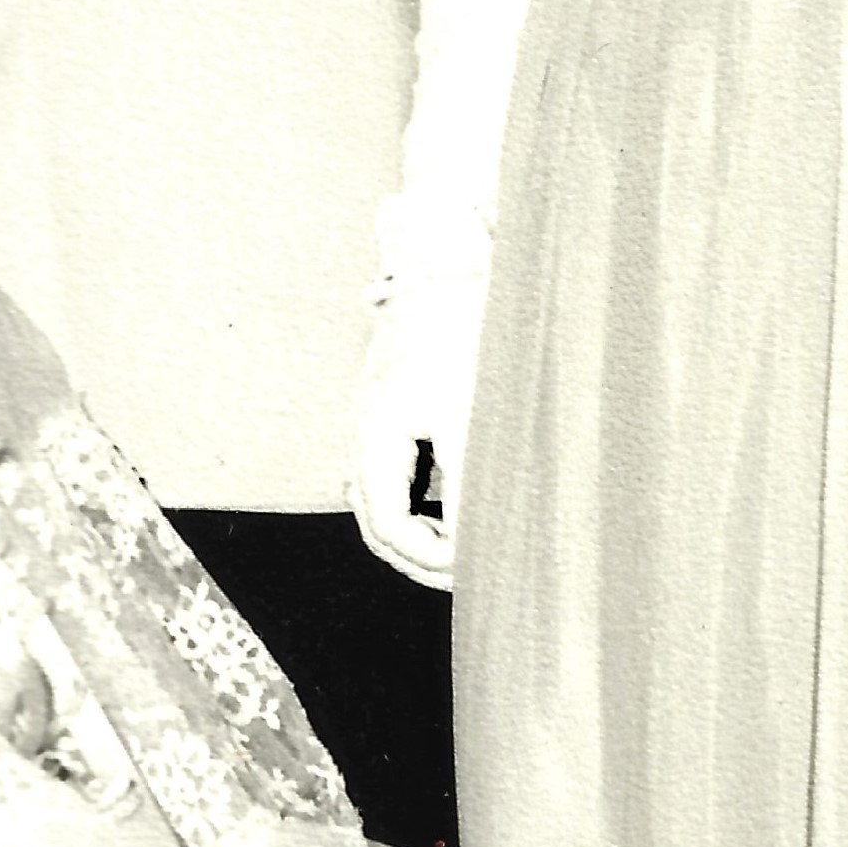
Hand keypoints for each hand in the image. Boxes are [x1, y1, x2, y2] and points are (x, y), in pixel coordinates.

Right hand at [350, 228, 479, 593]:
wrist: (447, 267)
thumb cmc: (462, 334)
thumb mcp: (471, 413)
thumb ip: (470, 482)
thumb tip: (476, 544)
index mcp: (375, 440)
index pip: (389, 528)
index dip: (432, 560)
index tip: (479, 569)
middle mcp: (368, 440)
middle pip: (381, 526)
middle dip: (425, 559)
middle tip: (476, 579)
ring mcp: (380, 430)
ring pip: (390, 506)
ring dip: (428, 535)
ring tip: (474, 551)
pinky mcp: (400, 418)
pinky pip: (404, 480)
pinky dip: (431, 507)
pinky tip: (467, 511)